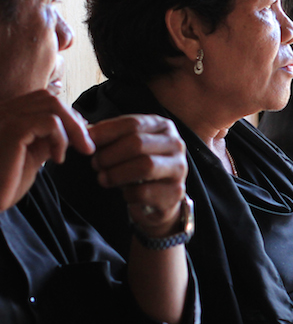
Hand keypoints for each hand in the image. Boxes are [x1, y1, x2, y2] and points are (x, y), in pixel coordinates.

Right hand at [0, 90, 93, 210]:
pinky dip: (61, 139)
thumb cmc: (6, 183)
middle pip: (49, 98)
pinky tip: (57, 159)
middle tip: (86, 145)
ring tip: (75, 151)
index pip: (42, 98)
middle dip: (74, 120)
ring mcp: (5, 118)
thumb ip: (48, 139)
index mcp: (6, 115)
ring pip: (52, 105)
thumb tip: (74, 130)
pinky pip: (50, 122)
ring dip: (73, 128)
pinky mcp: (12, 130)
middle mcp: (3, 111)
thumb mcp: (33, 156)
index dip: (67, 115)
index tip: (80, 138)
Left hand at [89, 114, 186, 237]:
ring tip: (103, 178)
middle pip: (138, 143)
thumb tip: (81, 131)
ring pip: (144, 166)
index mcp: (163, 127)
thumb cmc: (137, 167)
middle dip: (109, 154)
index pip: (133, 123)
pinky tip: (125, 194)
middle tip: (95, 164)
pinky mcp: (175, 192)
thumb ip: (108, 136)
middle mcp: (176, 144)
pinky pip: (144, 191)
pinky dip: (127, 194)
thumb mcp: (126, 146)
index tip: (85, 140)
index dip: (105, 132)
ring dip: (116, 173)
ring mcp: (179, 168)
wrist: (159, 200)